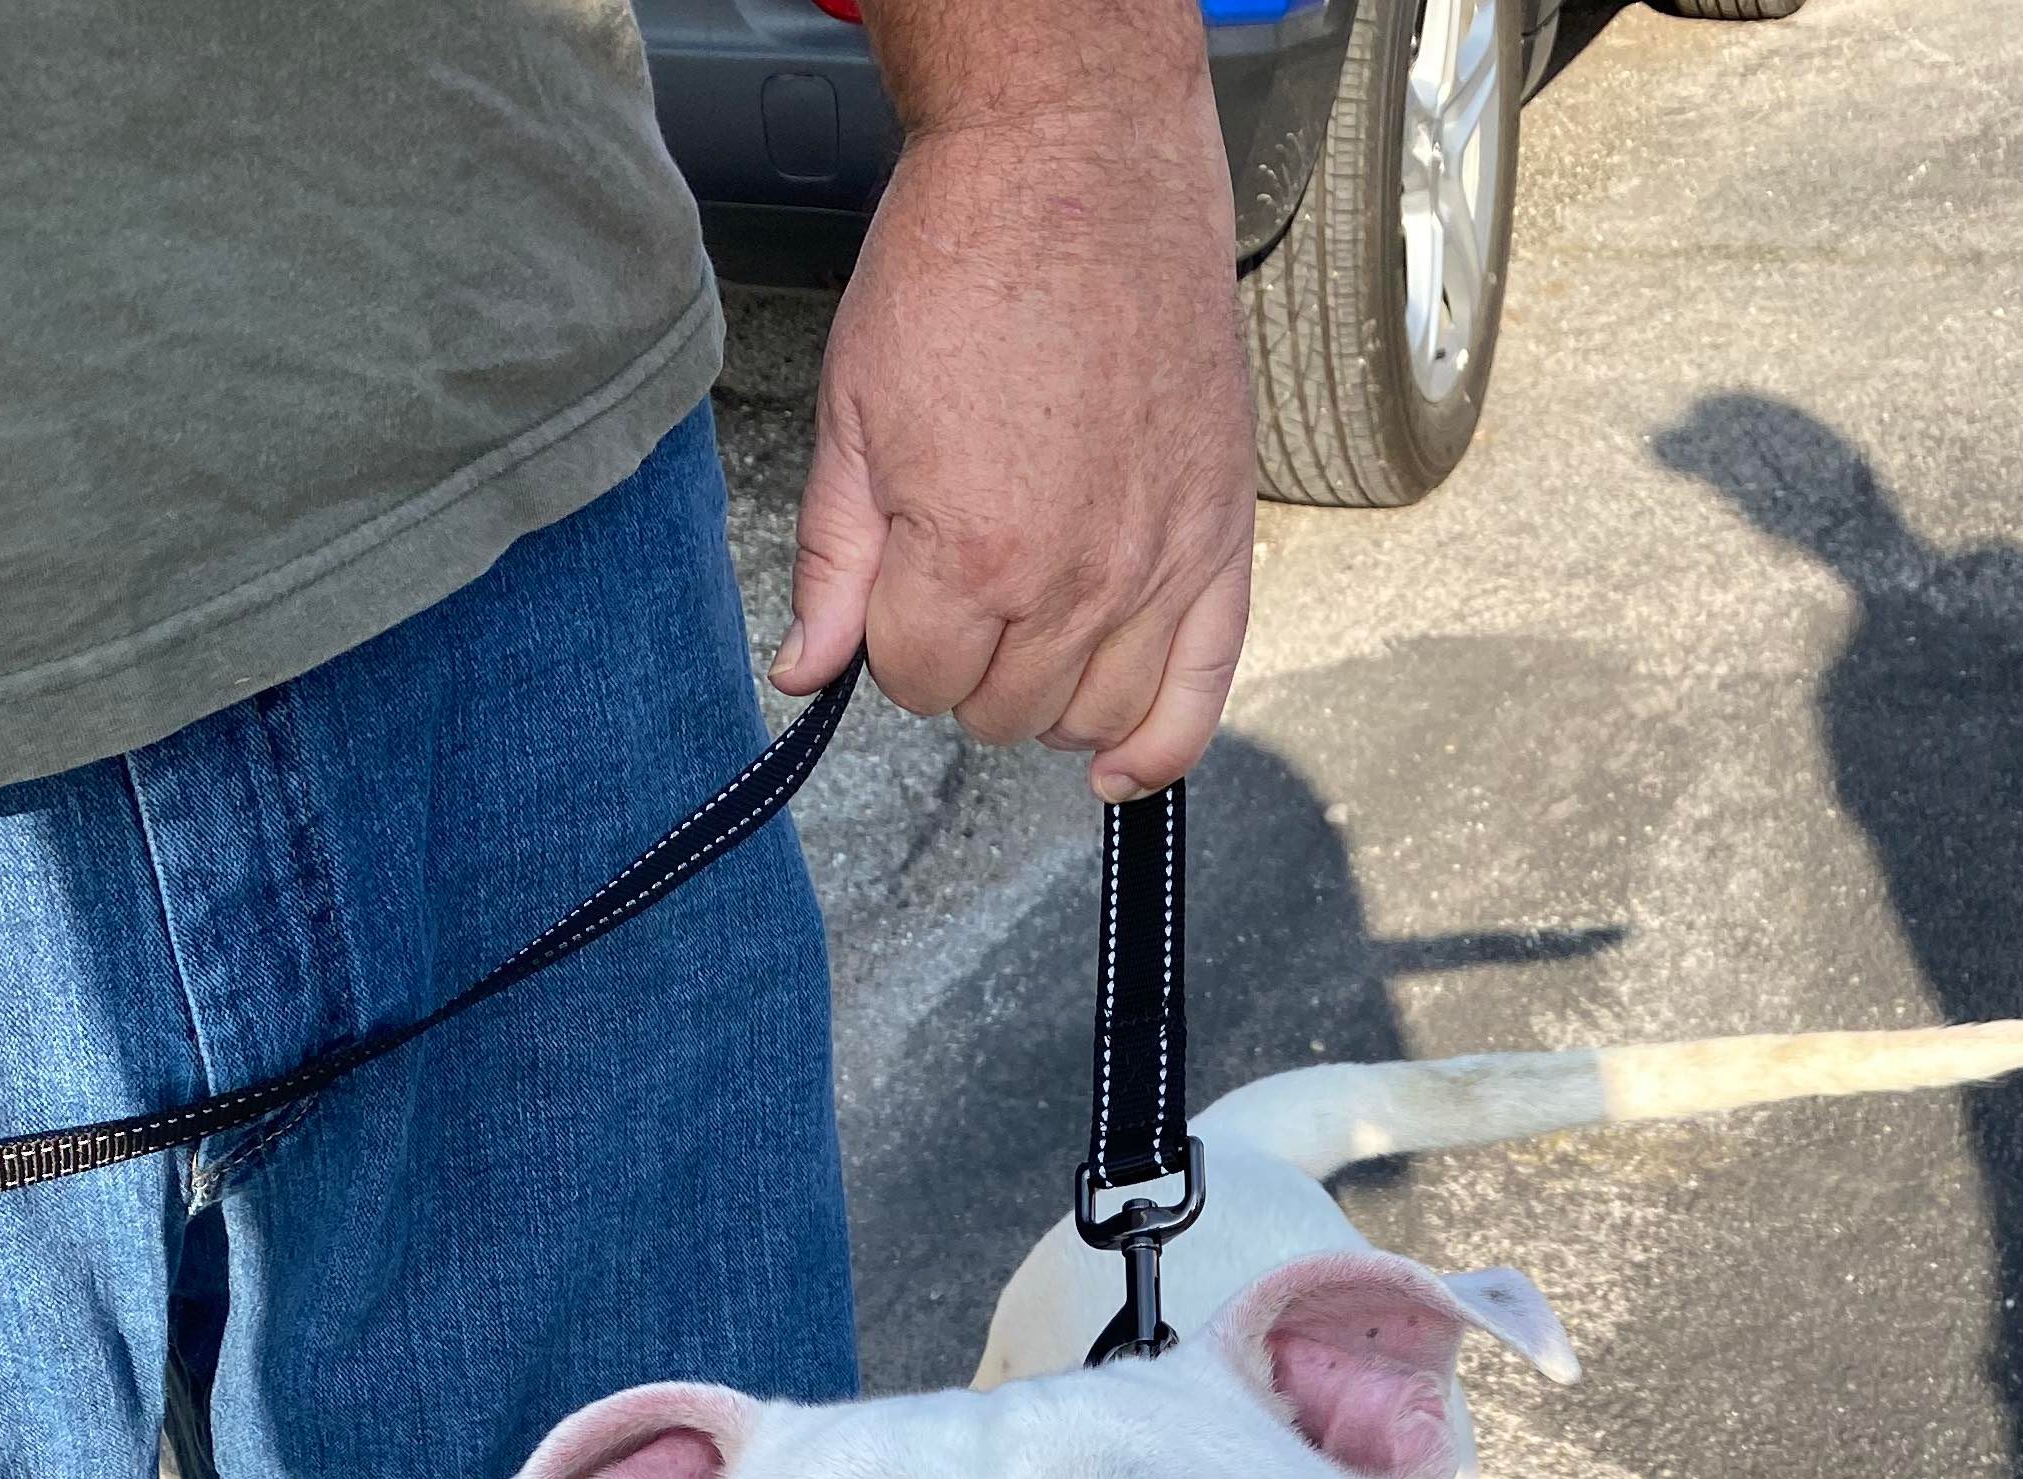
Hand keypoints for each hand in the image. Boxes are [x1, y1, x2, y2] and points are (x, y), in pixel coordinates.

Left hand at [771, 38, 1255, 798]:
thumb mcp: (855, 412)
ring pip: (1091, 717)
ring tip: (1027, 631)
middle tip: (958, 591)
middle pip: (1001, 713)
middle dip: (965, 668)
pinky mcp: (1217, 545)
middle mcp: (1073, 581)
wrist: (1077, 170)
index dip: (893, 644)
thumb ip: (833, 560)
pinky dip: (1160, 748)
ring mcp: (1155, 570)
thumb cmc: (965, 264)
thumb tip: (805, 669)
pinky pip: (1200, 697)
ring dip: (1047, 698)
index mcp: (971, 553)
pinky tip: (1117, 765)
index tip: (899, 592)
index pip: (915, 683)